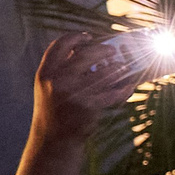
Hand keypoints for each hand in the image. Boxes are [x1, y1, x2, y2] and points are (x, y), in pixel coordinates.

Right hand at [34, 35, 150, 141]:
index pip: (60, 45)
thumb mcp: (50, 86)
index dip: (75, 37)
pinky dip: (123, 90)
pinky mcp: (89, 106)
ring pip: (104, 73)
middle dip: (103, 49)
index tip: (88, 36)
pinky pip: (112, 93)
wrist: (53, 138)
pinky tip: (128, 86)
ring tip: (124, 67)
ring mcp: (74, 93)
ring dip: (118, 68)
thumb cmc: (55, 108)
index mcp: (46, 72)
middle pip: (86, 54)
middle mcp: (58, 80)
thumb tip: (90, 50)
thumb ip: (62, 69)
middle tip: (112, 50)